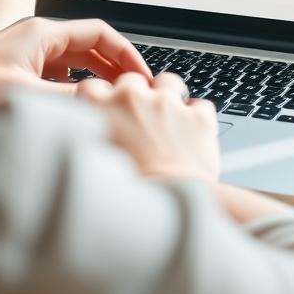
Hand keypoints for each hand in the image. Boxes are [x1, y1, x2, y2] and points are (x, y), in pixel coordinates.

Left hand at [0, 17, 151, 107]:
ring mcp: (22, 54)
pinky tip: (74, 110)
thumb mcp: (24, 96)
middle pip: (89, 47)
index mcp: (40, 33)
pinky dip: (71, 91)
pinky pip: (54, 76)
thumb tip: (104, 107)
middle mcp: (33, 38)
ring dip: (92, 81)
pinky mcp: (12, 72)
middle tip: (133, 93)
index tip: (141, 76)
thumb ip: (69, 102)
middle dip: (114, 69)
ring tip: (110, 103)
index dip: (127, 53)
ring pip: (72, 64)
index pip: (100, 32)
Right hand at [77, 73, 219, 183]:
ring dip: (169, 97)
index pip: (93, 87)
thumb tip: (94, 139)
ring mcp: (168, 105)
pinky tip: (193, 135)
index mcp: (102, 110)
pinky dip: (198, 118)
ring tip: (170, 120)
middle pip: (132, 80)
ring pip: (168, 82)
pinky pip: (201, 105)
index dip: (103, 99)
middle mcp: (134, 100)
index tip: (108, 110)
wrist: (164, 213)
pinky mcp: (198, 117)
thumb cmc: (125, 197)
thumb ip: (94, 141)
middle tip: (139, 121)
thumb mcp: (93, 166)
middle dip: (136, 96)